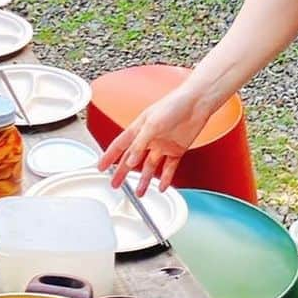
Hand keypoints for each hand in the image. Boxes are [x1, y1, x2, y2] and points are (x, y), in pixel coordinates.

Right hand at [98, 82, 213, 192]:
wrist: (196, 104)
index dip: (109, 157)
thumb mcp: (152, 124)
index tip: (101, 167)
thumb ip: (140, 144)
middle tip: (116, 184)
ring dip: (144, 179)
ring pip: (149, 166)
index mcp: (139, 129)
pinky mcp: (176, 150)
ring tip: (139, 192)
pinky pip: (169, 168)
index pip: (119, 145)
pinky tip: (162, 186)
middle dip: (123, 172)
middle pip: (132, 159)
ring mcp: (162, 145)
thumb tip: (130, 161)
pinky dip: (165, 178)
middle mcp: (149, 138)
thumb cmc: (174, 105)